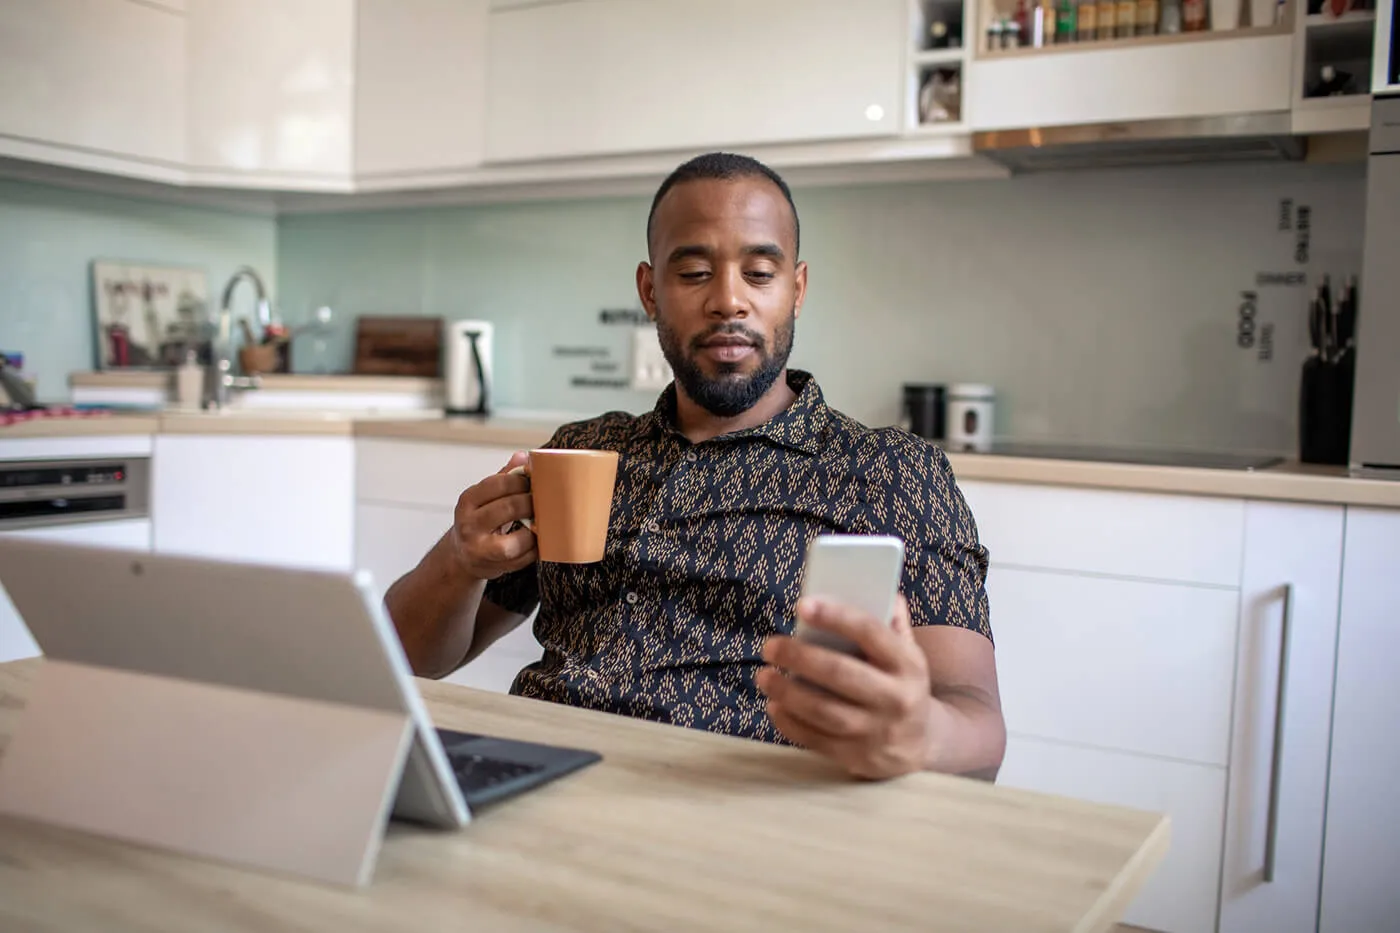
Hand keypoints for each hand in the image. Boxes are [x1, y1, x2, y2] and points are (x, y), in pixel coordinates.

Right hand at [448, 451, 536, 580]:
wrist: (463, 554)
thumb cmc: (481, 519)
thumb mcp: (485, 496)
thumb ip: (505, 477)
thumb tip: (524, 456)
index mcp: (468, 501)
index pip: (497, 484)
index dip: (521, 481)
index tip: (533, 481)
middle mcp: (469, 524)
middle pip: (508, 508)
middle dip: (530, 503)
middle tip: (543, 500)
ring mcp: (479, 549)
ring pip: (514, 542)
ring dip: (533, 531)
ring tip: (540, 522)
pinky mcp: (493, 567)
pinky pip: (522, 560)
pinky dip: (535, 549)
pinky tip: (538, 540)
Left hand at [757, 595, 934, 779]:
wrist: (922, 744)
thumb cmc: (902, 685)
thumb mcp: (908, 653)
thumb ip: (892, 623)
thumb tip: (879, 587)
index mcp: (907, 664)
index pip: (870, 632)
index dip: (835, 617)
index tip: (803, 605)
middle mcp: (895, 698)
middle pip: (840, 673)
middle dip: (800, 657)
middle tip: (770, 646)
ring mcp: (876, 731)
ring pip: (824, 711)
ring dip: (788, 692)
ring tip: (764, 676)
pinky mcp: (857, 757)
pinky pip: (817, 740)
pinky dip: (790, 723)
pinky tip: (774, 705)